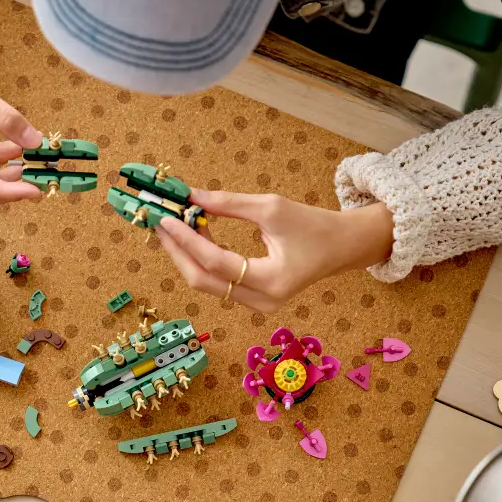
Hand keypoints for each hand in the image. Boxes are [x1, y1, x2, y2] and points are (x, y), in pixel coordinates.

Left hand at [155, 190, 394, 312]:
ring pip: (207, 284)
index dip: (186, 239)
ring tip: (175, 225)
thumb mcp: (271, 207)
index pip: (215, 262)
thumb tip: (190, 196)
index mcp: (272, 281)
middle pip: (203, 281)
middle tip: (160, 225)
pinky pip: (218, 282)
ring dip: (187, 255)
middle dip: (177, 252)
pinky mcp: (253, 300)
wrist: (341, 247)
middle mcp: (262, 301)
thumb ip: (228, 203)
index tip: (166, 218)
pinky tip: (193, 236)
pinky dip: (202, 259)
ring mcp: (257, 305)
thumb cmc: (312, 224)